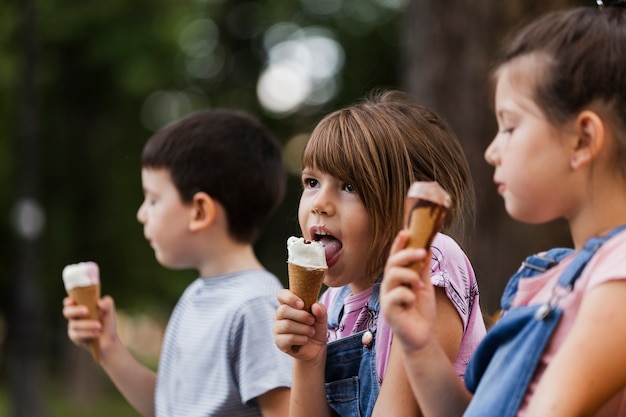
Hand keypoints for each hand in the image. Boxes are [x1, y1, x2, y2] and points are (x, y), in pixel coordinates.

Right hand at [63, 295, 118, 357]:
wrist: (109, 339)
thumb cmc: (106, 322)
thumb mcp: (109, 311)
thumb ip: (107, 304)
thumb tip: (100, 303)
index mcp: (80, 306)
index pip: (69, 302)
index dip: (68, 301)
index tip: (72, 301)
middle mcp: (74, 316)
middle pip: (67, 312)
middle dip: (76, 311)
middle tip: (86, 311)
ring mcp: (73, 327)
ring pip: (74, 324)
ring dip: (87, 324)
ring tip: (99, 326)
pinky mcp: (75, 337)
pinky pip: (77, 335)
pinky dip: (88, 333)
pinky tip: (96, 334)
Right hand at [273, 289, 326, 361]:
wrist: (316, 347)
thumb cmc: (315, 328)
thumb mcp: (322, 318)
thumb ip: (321, 310)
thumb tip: (315, 306)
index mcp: (288, 305)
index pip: (281, 295)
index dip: (290, 297)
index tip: (302, 304)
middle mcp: (279, 316)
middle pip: (283, 310)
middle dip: (301, 315)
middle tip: (312, 321)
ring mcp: (277, 329)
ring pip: (287, 325)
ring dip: (303, 329)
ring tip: (312, 332)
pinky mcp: (279, 342)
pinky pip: (289, 338)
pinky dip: (301, 339)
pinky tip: (306, 339)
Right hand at [380, 230, 436, 351]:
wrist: (423, 338)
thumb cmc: (421, 312)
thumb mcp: (425, 287)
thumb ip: (423, 270)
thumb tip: (428, 248)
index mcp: (397, 279)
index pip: (395, 258)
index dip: (398, 245)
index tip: (406, 232)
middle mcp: (389, 286)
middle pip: (392, 264)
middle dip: (406, 255)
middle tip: (422, 252)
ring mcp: (387, 298)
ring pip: (392, 276)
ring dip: (410, 276)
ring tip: (421, 285)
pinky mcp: (388, 311)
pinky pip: (396, 295)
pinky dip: (408, 295)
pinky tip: (413, 302)